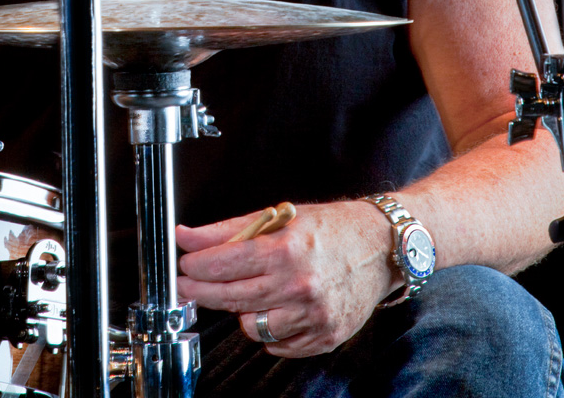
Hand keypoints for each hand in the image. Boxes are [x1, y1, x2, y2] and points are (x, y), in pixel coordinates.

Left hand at [176, 200, 396, 356]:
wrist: (379, 247)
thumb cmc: (329, 228)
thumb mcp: (278, 217)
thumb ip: (229, 230)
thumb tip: (186, 236)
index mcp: (285, 250)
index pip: (224, 264)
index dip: (196, 267)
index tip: (183, 266)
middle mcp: (298, 285)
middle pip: (232, 298)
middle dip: (202, 291)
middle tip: (189, 284)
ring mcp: (313, 315)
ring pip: (252, 327)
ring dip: (241, 312)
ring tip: (246, 293)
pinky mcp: (324, 336)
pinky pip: (277, 345)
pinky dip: (269, 330)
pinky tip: (273, 308)